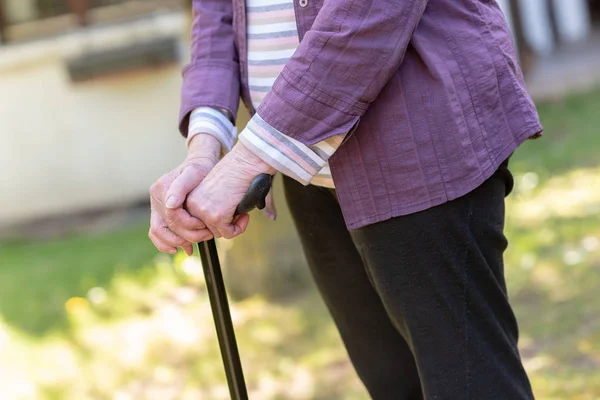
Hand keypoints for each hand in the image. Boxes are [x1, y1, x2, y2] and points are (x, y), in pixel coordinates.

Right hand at [148, 134, 219, 254]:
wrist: (200, 163)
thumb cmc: (201, 168)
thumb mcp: (195, 172)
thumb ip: (181, 187)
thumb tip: (171, 205)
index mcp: (162, 188)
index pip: (172, 215)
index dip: (189, 225)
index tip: (204, 227)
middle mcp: (155, 197)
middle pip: (164, 226)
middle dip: (185, 236)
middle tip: (205, 237)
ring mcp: (155, 205)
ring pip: (157, 232)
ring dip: (175, 242)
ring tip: (193, 246)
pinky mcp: (159, 212)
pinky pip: (157, 231)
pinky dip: (166, 243)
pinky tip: (181, 248)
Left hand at [186, 142, 276, 238]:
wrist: (242, 164)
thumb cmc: (232, 174)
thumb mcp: (212, 192)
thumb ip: (208, 209)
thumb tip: (215, 229)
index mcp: (189, 199)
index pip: (195, 224)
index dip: (212, 224)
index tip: (225, 217)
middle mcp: (192, 206)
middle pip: (206, 230)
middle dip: (224, 226)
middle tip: (236, 215)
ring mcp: (203, 212)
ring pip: (218, 233)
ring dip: (233, 226)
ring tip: (240, 212)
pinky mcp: (217, 216)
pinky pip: (229, 233)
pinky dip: (240, 228)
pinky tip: (244, 215)